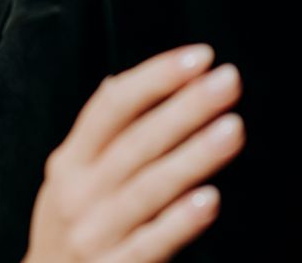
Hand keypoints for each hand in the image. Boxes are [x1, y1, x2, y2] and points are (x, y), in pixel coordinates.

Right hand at [23, 45, 243, 262]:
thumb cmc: (69, 231)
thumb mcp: (68, 180)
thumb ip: (95, 138)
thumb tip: (121, 82)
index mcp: (68, 162)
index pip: (110, 106)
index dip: (154, 77)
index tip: (199, 57)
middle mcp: (76, 192)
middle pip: (136, 141)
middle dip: (185, 107)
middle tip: (228, 80)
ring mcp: (93, 234)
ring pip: (148, 188)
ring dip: (193, 156)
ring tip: (233, 128)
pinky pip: (150, 244)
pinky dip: (179, 221)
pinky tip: (210, 200)